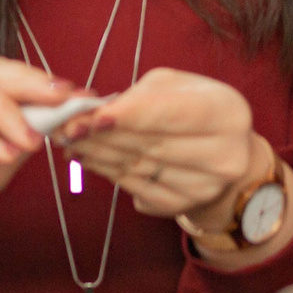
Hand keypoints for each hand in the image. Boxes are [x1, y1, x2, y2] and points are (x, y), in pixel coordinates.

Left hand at [61, 68, 260, 223]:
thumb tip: (91, 113)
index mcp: (227, 112)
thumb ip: (137, 97)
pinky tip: (85, 158)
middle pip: (151, 144)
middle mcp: (225, 154)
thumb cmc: (188, 108)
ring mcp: (207, 186)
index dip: (131, 115)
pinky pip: (135, 188)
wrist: (217, 151)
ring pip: (138, 167)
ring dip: (96, 153)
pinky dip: (105, 170)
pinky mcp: (185, 204)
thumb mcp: (171, 87)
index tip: (93, 115)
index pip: (174, 114)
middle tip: (64, 125)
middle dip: (101, 135)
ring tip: (67, 139)